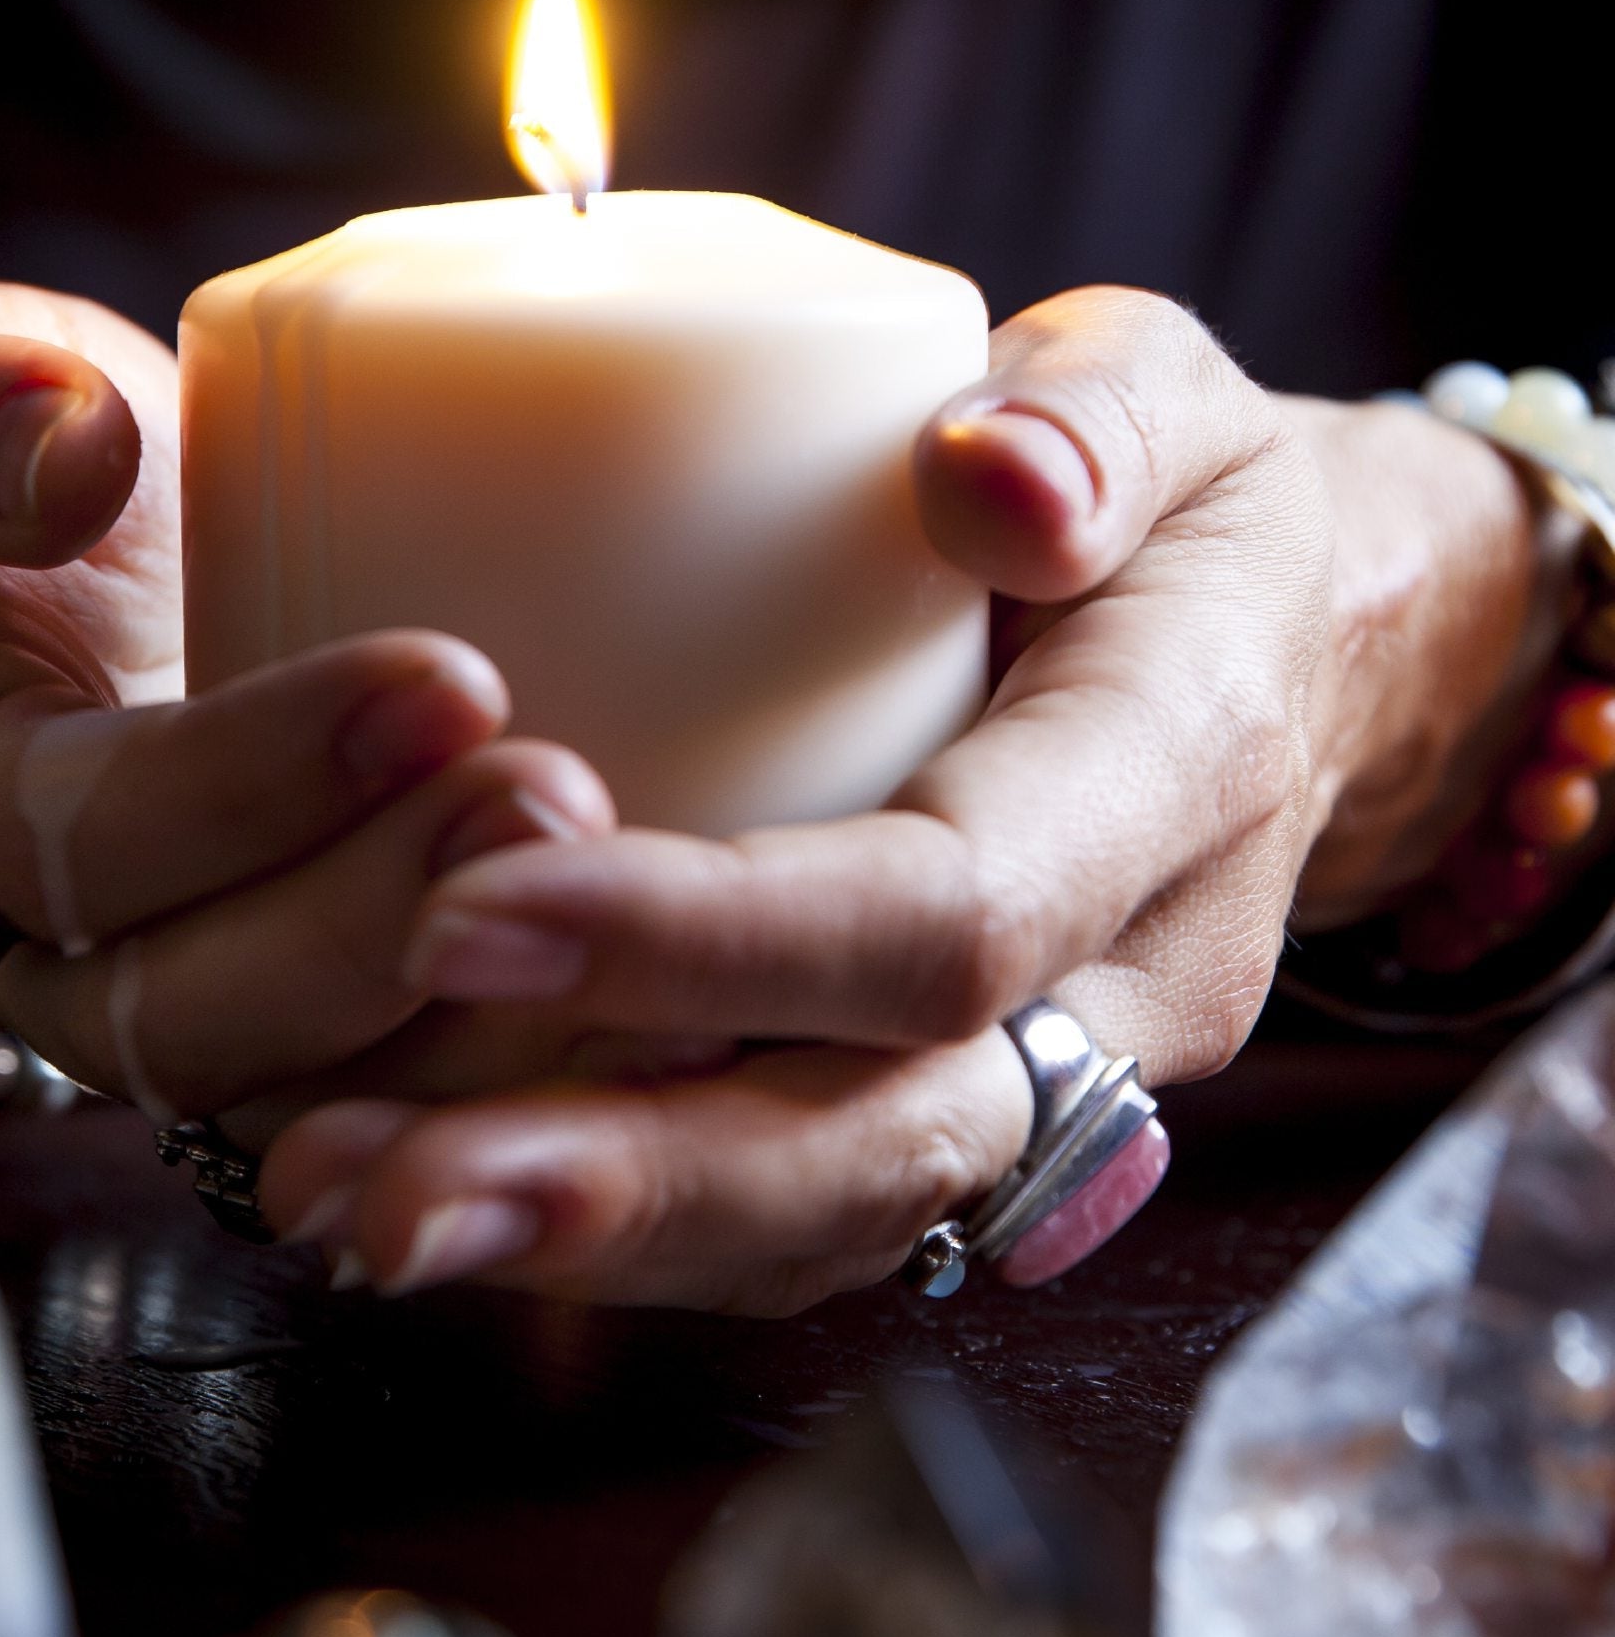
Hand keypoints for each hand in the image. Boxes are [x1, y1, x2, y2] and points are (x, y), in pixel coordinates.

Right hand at [0, 281, 616, 1115]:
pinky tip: (690, 1001)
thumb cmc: (39, 472)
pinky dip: (544, 1071)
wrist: (113, 582)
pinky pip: (421, 1108)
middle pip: (201, 1009)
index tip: (442, 677)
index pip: (76, 839)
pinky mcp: (332, 1039)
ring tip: (645, 916)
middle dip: (383, 919)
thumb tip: (68, 448)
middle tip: (553, 801)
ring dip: (481, 1026)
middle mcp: (74, 957)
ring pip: (323, 1095)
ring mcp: (211, 1016)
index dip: (249, 780)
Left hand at [256, 287, 1542, 1311]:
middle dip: (622, 1175)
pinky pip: (799, 1209)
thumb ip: (1096, 420)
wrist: (1288, 660)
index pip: (948, 913)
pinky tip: (440, 1183)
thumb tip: (982, 478)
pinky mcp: (964, 1105)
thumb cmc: (1193, 514)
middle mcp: (1124, 983)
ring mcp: (1053, 1079)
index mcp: (1175, 784)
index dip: (718, 938)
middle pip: (878, 1141)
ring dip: (585, 1238)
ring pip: (825, 1218)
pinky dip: (621, 1224)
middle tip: (377, 1190)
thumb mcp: (1171, 398)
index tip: (471, 905)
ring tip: (348, 1207)